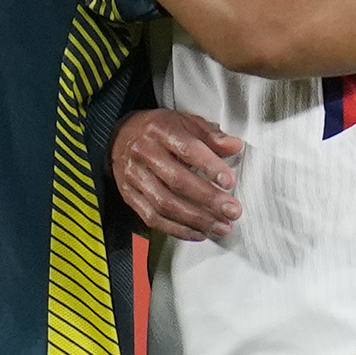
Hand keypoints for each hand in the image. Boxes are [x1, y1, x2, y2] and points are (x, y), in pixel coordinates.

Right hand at [112, 108, 242, 242]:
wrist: (121, 137)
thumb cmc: (157, 131)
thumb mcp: (185, 122)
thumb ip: (211, 136)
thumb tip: (234, 146)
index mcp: (159, 130)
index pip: (187, 149)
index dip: (209, 166)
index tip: (229, 181)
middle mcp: (143, 153)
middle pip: (177, 181)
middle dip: (208, 199)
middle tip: (231, 210)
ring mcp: (134, 176)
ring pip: (165, 204)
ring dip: (196, 219)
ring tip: (220, 226)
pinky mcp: (130, 196)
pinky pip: (153, 218)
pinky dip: (178, 229)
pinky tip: (198, 233)